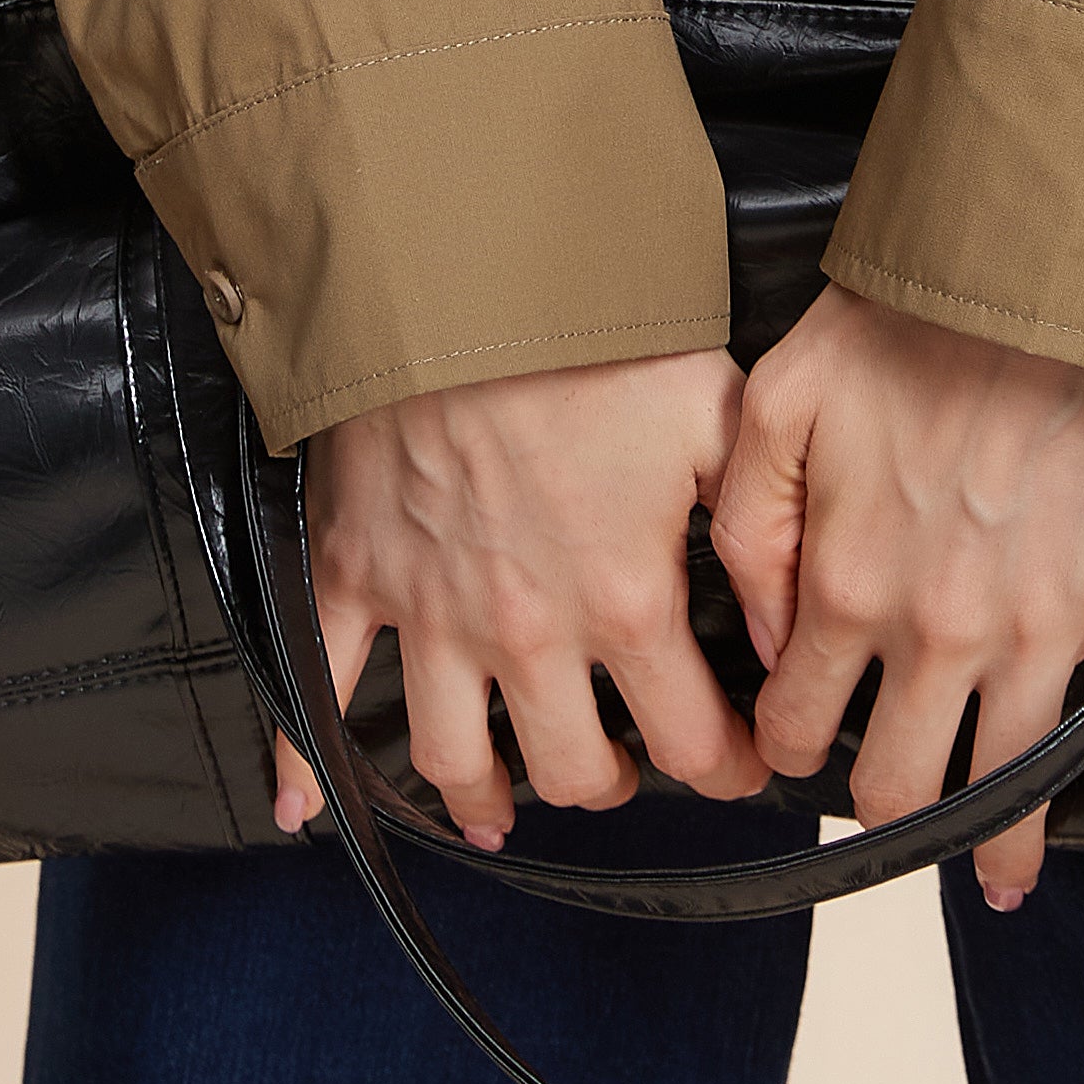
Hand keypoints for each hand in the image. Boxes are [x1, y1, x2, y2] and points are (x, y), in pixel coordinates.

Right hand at [271, 347, 768, 843]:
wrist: (456, 275)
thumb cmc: (588, 333)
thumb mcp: (711, 412)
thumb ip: (758, 529)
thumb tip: (781, 629)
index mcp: (622, 597)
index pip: (691, 740)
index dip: (728, 768)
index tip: (741, 766)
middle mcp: (525, 630)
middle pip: (570, 771)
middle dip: (611, 783)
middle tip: (628, 764)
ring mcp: (429, 612)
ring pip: (452, 760)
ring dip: (483, 796)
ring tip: (507, 801)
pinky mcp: (351, 577)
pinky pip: (316, 691)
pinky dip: (303, 760)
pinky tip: (302, 807)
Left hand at [711, 287, 1083, 924]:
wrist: (1046, 264)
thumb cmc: (911, 316)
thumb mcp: (776, 399)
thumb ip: (747, 528)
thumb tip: (760, 637)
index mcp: (843, 585)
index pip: (802, 727)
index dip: (793, 750)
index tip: (804, 750)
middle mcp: (939, 635)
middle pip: (903, 787)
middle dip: (889, 811)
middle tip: (894, 808)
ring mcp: (1041, 633)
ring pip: (1013, 791)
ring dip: (1000, 848)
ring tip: (996, 874)